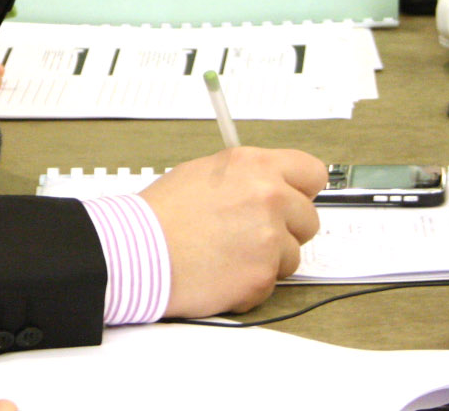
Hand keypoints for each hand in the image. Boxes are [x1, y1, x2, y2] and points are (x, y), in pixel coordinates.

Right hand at [138, 146, 326, 315]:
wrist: (136, 249)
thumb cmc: (161, 214)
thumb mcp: (204, 173)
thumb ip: (247, 178)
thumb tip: (270, 186)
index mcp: (254, 166)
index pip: (312, 172)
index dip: (301, 190)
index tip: (293, 200)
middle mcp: (269, 196)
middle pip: (308, 219)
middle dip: (285, 230)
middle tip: (248, 234)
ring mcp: (269, 237)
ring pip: (293, 255)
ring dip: (268, 259)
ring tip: (228, 254)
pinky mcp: (263, 275)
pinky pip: (272, 283)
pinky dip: (250, 283)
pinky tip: (221, 272)